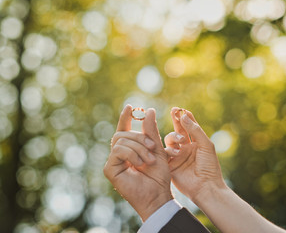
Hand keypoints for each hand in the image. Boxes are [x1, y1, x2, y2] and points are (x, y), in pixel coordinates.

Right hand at [103, 105, 171, 220]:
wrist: (159, 194)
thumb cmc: (159, 175)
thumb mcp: (157, 149)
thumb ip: (151, 131)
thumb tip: (149, 110)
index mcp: (131, 148)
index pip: (125, 129)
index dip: (126, 117)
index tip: (130, 107)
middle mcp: (120, 154)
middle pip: (123, 133)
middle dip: (140, 137)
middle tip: (152, 147)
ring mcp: (114, 161)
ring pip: (121, 140)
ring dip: (138, 147)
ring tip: (149, 160)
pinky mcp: (110, 169)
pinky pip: (118, 151)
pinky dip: (132, 154)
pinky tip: (139, 164)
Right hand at [165, 108, 285, 232]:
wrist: (205, 187)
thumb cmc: (209, 167)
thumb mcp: (205, 145)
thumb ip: (194, 130)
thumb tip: (184, 115)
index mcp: (196, 143)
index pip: (189, 126)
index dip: (184, 117)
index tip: (180, 109)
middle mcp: (185, 148)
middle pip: (178, 131)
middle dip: (176, 120)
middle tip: (174, 111)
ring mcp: (176, 156)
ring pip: (170, 140)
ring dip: (174, 137)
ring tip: (181, 141)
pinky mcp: (170, 165)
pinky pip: (164, 153)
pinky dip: (168, 150)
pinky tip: (175, 152)